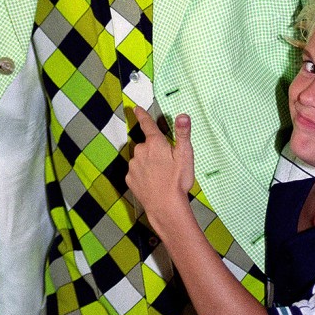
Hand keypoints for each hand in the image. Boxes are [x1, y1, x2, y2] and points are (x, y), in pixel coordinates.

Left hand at [125, 108, 195, 232]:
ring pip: (140, 158)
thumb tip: (183, 115)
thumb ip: (182, 133)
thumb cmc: (177, 181)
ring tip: (161, 174)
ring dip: (148, 162)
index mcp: (154, 143)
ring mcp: (133, 165)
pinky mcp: (129, 178)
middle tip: (167, 162)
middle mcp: (140, 151)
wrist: (165, 206)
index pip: (147, 124)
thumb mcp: (185, 155)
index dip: (142, 115)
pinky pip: (136, 171)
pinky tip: (152, 182)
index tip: (136, 108)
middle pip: (146, 145)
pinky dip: (142, 174)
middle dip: (154, 150)